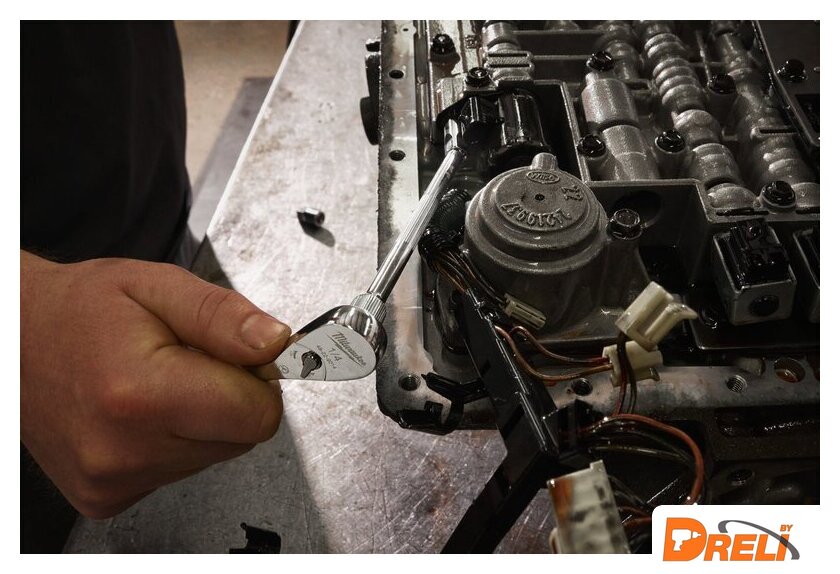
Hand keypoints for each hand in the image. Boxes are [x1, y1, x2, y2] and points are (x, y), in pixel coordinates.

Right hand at [21, 251, 289, 517]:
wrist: (13, 341)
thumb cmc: (79, 309)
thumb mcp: (157, 286)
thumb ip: (224, 317)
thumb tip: (276, 344)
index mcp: (141, 394)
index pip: (258, 415)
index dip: (259, 378)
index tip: (238, 355)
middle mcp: (124, 450)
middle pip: (241, 438)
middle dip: (229, 394)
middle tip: (186, 360)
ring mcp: (113, 480)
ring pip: (215, 454)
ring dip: (201, 417)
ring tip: (157, 382)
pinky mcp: (107, 496)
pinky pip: (181, 469)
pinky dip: (174, 439)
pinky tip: (140, 410)